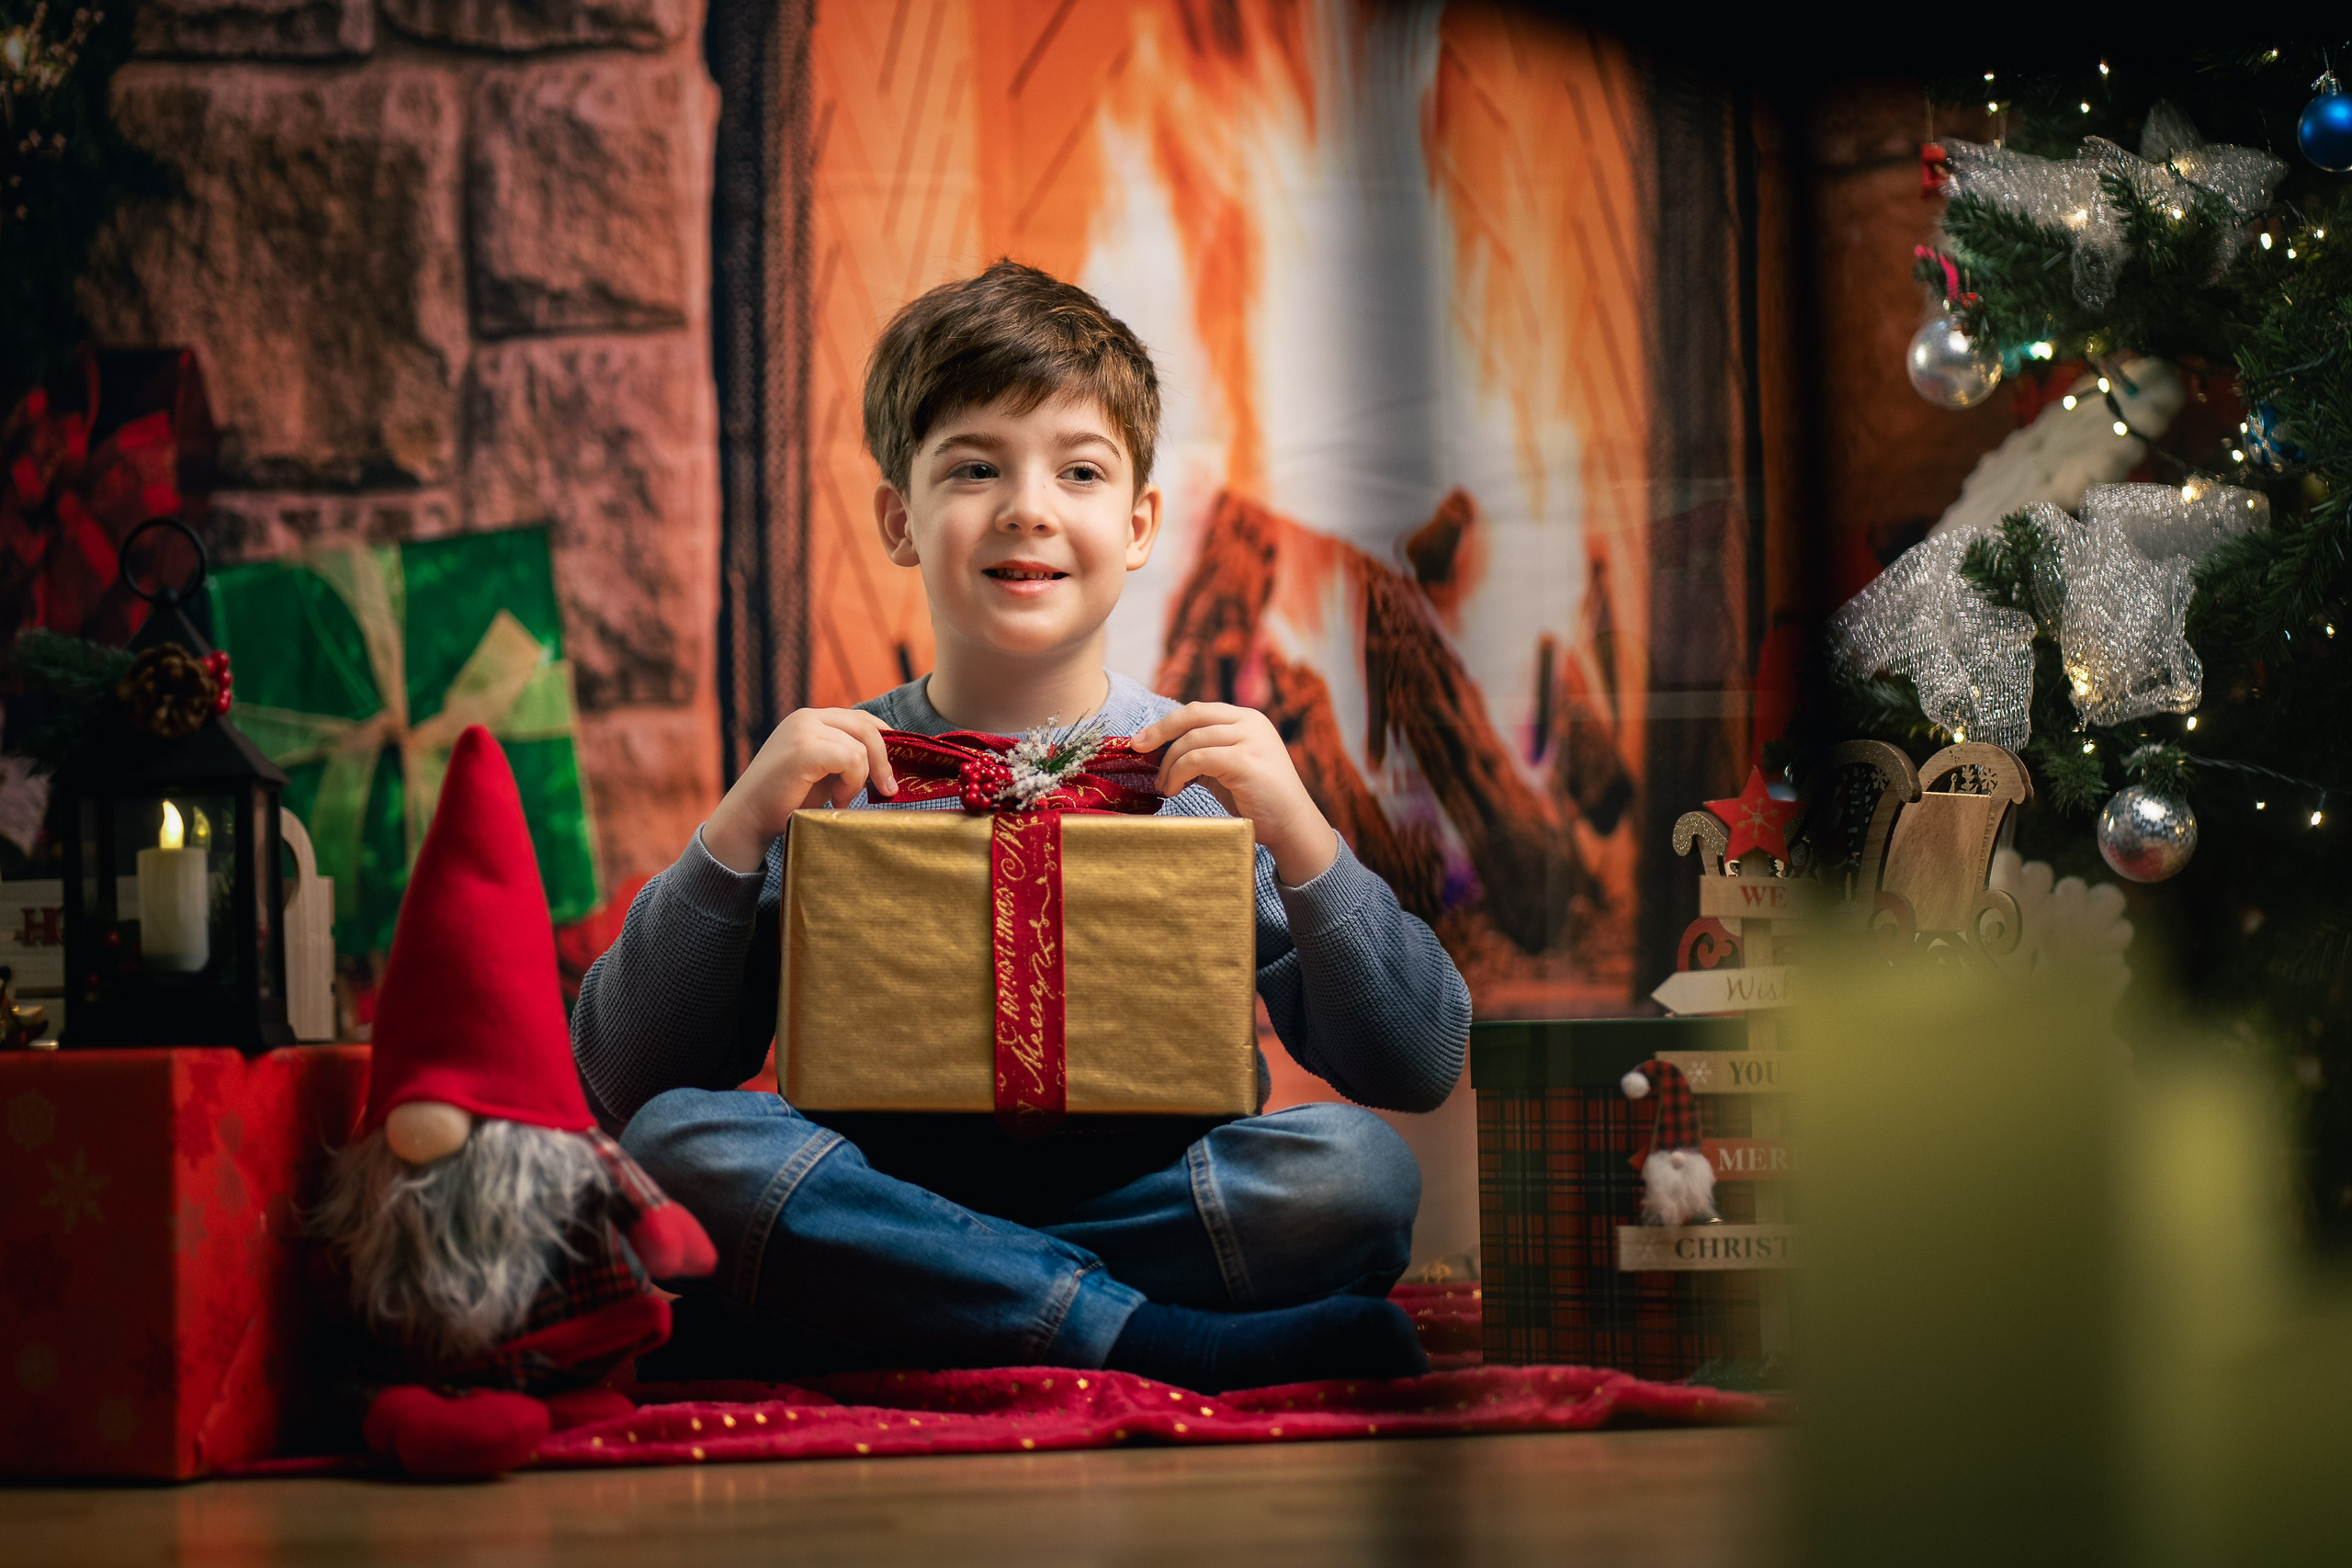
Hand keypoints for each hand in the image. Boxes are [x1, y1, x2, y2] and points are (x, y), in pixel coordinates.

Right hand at [702, 708, 898, 872]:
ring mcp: (803, 730)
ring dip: (860, 780)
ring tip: (841, 800)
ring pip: (861, 747)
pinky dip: (852, 784)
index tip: (891, 770)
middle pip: (866, 727)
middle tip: (887, 790)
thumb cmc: (787, 799)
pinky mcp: (804, 749)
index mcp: (810, 718)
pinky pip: (852, 759)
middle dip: (884, 760)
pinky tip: (837, 801)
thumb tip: (890, 758)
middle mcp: (806, 717)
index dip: (884, 741)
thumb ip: (847, 756)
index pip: (861, 718)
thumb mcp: (823, 771)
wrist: (748, 818)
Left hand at [1131, 702, 1337, 884]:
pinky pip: (1198, 759)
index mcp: (1247, 719)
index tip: (1142, 741)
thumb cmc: (1257, 800)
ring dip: (1169, 763)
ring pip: (1192, 740)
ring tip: (1163, 786)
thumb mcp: (1227, 768)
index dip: (1166, 723)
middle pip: (1193, 714)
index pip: (1198, 710)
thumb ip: (1204, 753)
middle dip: (1160, 731)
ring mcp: (1250, 740)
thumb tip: (1160, 749)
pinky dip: (1178, 773)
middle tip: (1138, 748)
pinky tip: (1174, 789)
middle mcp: (1251, 722)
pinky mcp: (1246, 761)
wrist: (1292, 826)